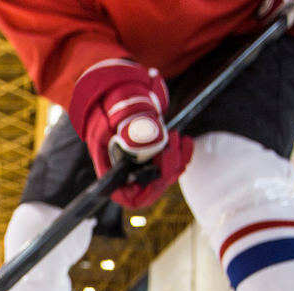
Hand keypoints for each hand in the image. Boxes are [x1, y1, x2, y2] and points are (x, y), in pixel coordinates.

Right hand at [68, 59, 192, 208]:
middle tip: (171, 143)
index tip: (159, 177)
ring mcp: (141, 164)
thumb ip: (133, 125)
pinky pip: (172, 163)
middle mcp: (126, 171)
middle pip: (150, 186)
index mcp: (110, 168)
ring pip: (165, 175)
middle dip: (167, 169)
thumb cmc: (108, 104)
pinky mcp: (153, 155)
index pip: (127, 195)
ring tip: (178, 137)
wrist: (111, 93)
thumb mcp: (117, 111)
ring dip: (177, 159)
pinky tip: (186, 140)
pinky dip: (182, 154)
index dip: (146, 193)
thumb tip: (156, 141)